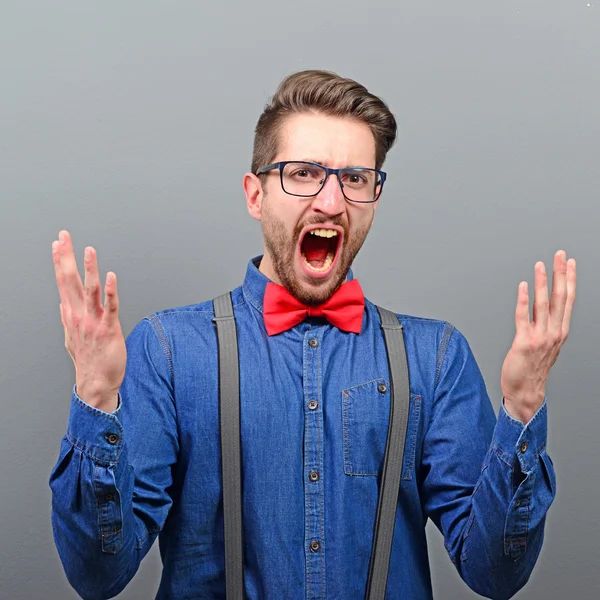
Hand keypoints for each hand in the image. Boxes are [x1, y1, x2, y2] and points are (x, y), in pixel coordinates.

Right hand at [52, 230, 125, 412]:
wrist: (96, 382)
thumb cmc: (88, 360)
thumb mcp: (72, 337)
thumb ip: (68, 318)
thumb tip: (63, 303)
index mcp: (71, 314)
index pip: (63, 282)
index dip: (60, 261)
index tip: (58, 243)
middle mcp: (79, 315)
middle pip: (70, 280)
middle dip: (66, 257)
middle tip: (64, 236)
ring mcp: (93, 321)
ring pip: (90, 290)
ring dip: (89, 269)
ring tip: (88, 249)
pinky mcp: (109, 328)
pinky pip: (110, 306)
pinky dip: (110, 291)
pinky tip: (110, 276)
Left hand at [501, 250, 576, 423]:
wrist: (525, 391)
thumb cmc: (533, 368)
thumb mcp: (548, 345)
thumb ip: (549, 326)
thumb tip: (547, 309)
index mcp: (560, 331)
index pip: (567, 300)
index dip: (570, 279)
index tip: (570, 262)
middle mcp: (554, 332)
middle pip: (559, 297)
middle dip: (560, 274)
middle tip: (559, 255)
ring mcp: (540, 337)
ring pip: (543, 304)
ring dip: (542, 283)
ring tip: (540, 265)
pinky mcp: (524, 342)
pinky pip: (523, 317)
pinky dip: (524, 300)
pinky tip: (523, 286)